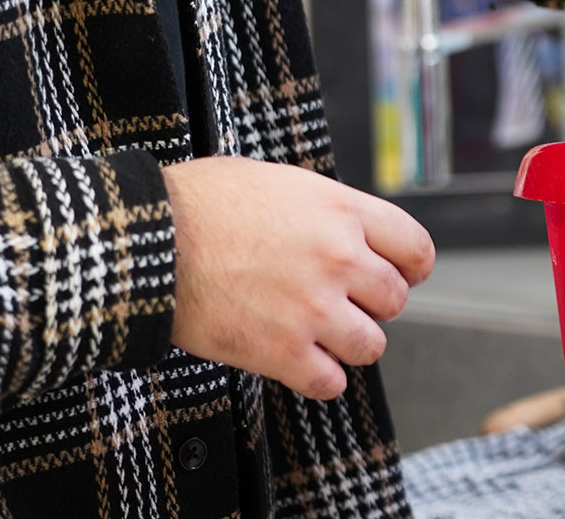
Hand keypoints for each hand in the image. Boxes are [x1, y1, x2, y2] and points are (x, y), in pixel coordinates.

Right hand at [165, 157, 434, 399]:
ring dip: (348, 343)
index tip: (403, 275)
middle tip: (342, 302)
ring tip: (319, 332)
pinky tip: (300, 361)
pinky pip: (331, 382)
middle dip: (371, 303)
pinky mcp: (283, 352)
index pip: (415, 247)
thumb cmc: (200, 204)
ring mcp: (314, 309)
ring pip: (371, 345)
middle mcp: (339, 260)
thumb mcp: (279, 182)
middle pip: (394, 300)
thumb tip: (349, 230)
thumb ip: (325, 209)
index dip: (411, 266)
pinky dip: (318, 376)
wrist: (149, 241)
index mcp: (341, 211)